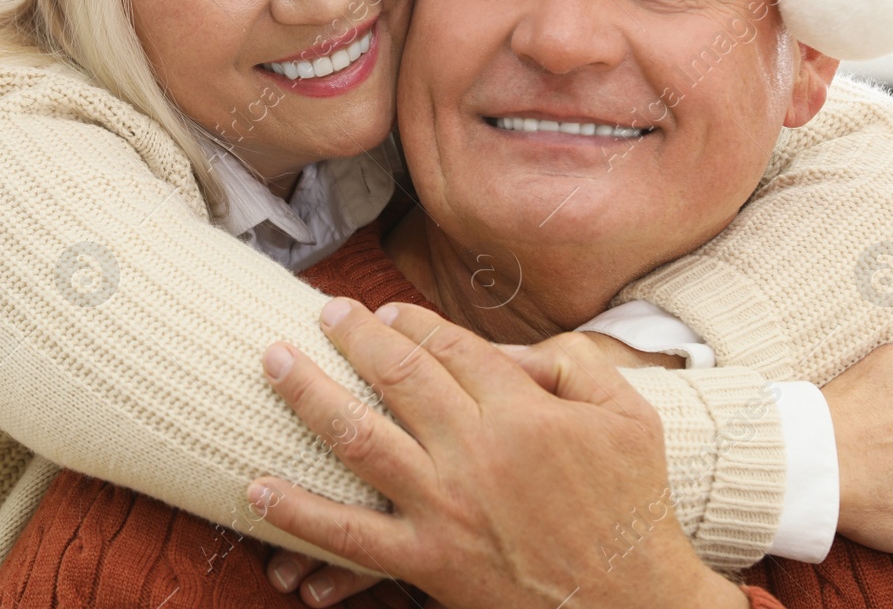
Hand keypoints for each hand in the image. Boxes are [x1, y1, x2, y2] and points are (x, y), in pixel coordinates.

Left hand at [248, 297, 749, 608]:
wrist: (634, 605)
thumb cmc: (633, 506)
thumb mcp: (629, 415)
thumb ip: (574, 362)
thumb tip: (512, 349)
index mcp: (521, 408)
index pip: (449, 346)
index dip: (409, 321)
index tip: (382, 312)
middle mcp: (474, 449)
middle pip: (396, 373)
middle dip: (351, 336)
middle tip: (322, 313)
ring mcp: (445, 506)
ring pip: (358, 437)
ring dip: (307, 394)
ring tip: (272, 362)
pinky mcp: (428, 561)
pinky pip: (349, 535)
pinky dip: (299, 513)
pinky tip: (258, 488)